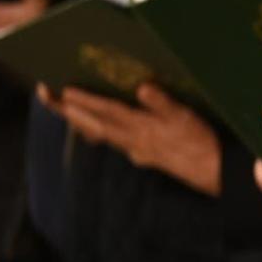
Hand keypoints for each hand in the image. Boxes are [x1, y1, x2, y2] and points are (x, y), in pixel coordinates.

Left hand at [43, 81, 220, 194]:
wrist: (215, 174)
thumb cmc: (204, 143)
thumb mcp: (189, 119)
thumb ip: (164, 104)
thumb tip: (142, 87)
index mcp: (143, 128)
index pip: (108, 111)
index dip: (85, 100)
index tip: (63, 90)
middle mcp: (134, 140)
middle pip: (94, 124)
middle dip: (69, 110)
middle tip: (46, 96)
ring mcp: (138, 150)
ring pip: (102, 135)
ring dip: (80, 121)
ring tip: (65, 110)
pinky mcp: (146, 157)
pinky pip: (116, 143)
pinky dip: (101, 134)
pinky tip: (101, 133)